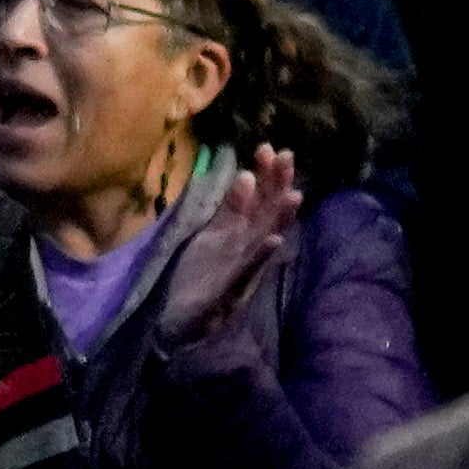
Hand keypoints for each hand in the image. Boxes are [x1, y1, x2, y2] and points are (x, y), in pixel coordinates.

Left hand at [154, 139, 307, 330]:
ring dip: (279, 219)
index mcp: (239, 234)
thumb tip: (247, 174)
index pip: (257, 198)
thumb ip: (231, 209)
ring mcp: (240, 269)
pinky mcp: (228, 291)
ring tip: (294, 195)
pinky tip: (274, 242)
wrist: (173, 321)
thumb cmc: (193, 277)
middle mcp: (245, 248)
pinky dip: (260, 256)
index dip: (264, 175)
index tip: (267, 148)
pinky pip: (247, 271)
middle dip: (277, 186)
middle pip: (266, 213)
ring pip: (264, 239)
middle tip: (286, 156)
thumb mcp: (211, 236)